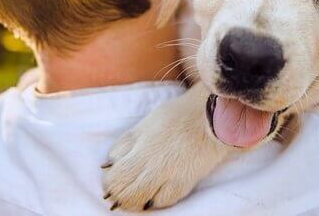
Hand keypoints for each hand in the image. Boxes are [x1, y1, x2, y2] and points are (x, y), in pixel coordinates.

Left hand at [102, 82, 230, 210]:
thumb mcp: (144, 125)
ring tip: (134, 194)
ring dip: (135, 201)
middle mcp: (156, 168)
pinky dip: (155, 200)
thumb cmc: (176, 116)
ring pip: (145, 203)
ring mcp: (172, 178)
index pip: (116, 178)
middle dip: (119, 195)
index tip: (110, 179)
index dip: (109, 183)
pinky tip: (152, 195)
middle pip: (128, 195)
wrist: (210, 118)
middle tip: (119, 191)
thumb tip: (108, 165)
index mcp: (143, 150)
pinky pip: (165, 202)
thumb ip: (125, 144)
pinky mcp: (186, 184)